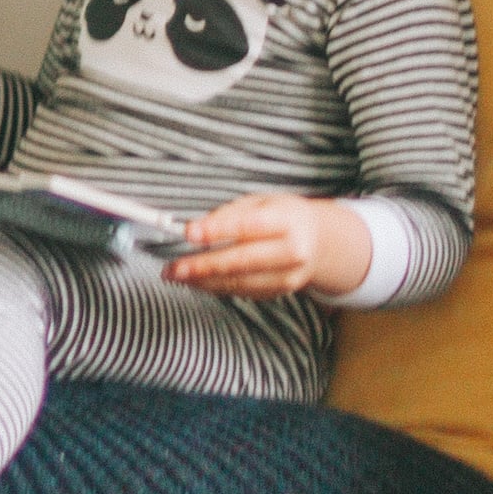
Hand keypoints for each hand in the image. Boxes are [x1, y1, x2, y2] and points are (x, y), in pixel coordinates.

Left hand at [167, 194, 370, 297]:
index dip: (217, 230)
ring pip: (241, 281)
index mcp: (287, 220)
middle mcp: (293, 250)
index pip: (248, 226)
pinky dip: (217, 287)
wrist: (318, 242)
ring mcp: (289, 276)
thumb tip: (196, 230)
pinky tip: (197, 281)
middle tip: (174, 268)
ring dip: (204, 281)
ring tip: (176, 276)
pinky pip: (243, 291)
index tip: (189, 233)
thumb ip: (230, 214)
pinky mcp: (281, 291)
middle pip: (243, 260)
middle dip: (204, 265)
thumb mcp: (260, 202)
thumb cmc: (281, 216)